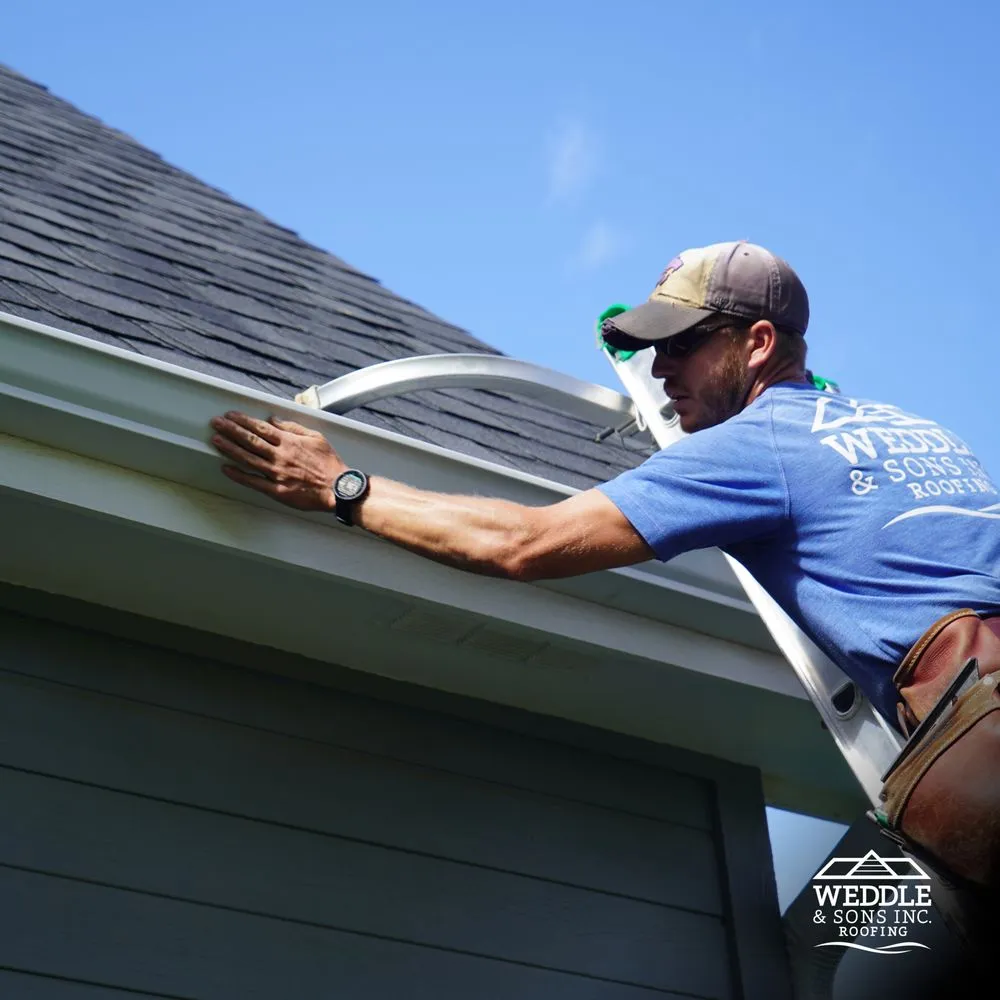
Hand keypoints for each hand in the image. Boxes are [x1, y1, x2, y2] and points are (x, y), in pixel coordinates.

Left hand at [209, 411, 345, 511]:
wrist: (337, 488)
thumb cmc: (329, 464)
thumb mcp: (315, 437)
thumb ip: (293, 428)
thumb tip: (275, 420)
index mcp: (289, 442)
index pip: (261, 428)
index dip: (243, 420)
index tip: (231, 415)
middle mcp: (279, 456)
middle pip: (250, 440)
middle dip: (230, 430)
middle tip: (216, 423)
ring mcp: (276, 473)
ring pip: (247, 458)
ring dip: (229, 448)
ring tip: (216, 440)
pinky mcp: (276, 490)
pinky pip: (253, 481)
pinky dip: (238, 475)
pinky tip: (226, 468)